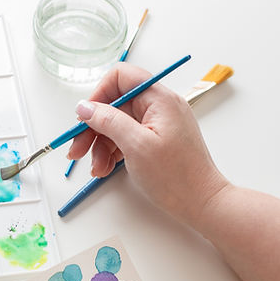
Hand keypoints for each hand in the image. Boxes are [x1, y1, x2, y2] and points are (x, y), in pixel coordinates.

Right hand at [67, 62, 230, 228]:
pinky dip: (113, 153)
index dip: (98, 95)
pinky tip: (106, 169)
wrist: (202, 203)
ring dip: (101, 146)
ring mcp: (158, 125)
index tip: (84, 119)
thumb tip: (84, 107)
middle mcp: (159, 107)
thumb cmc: (177, 176)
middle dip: (93, 128)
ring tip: (97, 169)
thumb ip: (108, 121)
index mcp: (159, 99)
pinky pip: (127, 139)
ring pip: (118, 125)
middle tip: (77, 151)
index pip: (121, 77)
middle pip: (115, 105)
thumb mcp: (136, 146)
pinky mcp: (156, 141)